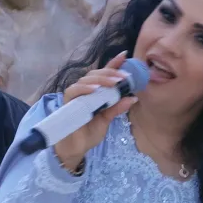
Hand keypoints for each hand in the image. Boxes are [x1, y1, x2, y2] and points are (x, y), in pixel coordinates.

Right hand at [54, 51, 138, 170]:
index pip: (104, 74)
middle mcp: (85, 90)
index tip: (125, 55)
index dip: (113, 64)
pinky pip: (74, 91)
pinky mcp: (68, 102)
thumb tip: (134, 98)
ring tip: (115, 82)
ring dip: (101, 79)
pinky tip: (96, 89)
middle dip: (111, 72)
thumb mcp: (107, 119)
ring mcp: (76, 95)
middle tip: (124, 76)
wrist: (77, 147)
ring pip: (86, 79)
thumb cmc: (90, 131)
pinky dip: (85, 88)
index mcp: (96, 92)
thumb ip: (117, 108)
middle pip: (96, 74)